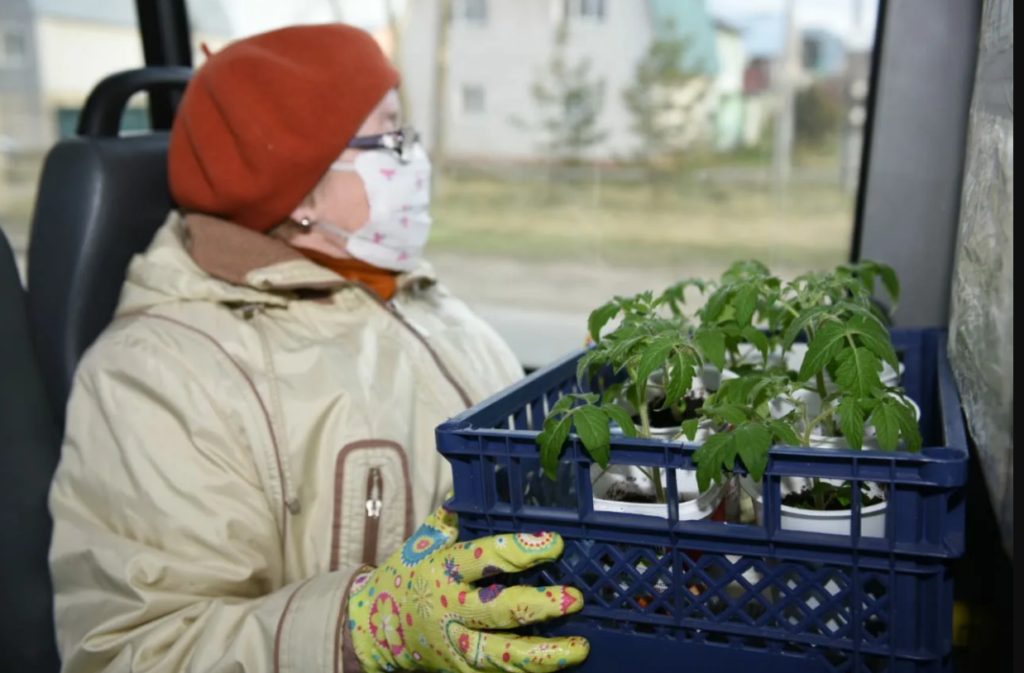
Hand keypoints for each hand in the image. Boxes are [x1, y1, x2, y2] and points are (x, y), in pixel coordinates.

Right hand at [347, 502, 588, 671]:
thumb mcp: (423, 541)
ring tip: (580, 648)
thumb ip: (451, 516)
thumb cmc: (407, 574)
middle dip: (540, 606)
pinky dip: (528, 671)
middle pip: (499, 611)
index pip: (486, 558)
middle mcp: (450, 609)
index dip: (522, 550)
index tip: (554, 543)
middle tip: (574, 598)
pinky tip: (558, 666)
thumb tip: (474, 485)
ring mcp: (456, 644)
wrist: (374, 627)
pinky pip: (498, 672)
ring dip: (545, 655)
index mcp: (443, 570)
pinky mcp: (460, 669)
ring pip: (503, 654)